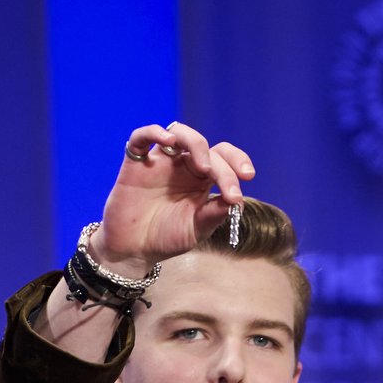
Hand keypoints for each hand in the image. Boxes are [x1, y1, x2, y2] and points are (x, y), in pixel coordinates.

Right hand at [97, 122, 253, 267]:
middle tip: (229, 191)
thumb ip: (214, 213)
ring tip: (203, 168)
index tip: (248, 176)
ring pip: (180, 133)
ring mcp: (160, 161)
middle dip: (223, 167)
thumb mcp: (197, 229)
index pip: (223, 158)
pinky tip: (167, 140)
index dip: (238, 162)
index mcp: (202, 179)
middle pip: (206, 147)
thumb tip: (236, 201)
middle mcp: (183, 165)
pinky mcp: (136, 162)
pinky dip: (154, 132)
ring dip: (196, 144)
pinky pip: (142, 137)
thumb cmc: (166, 237)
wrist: (134, 250)